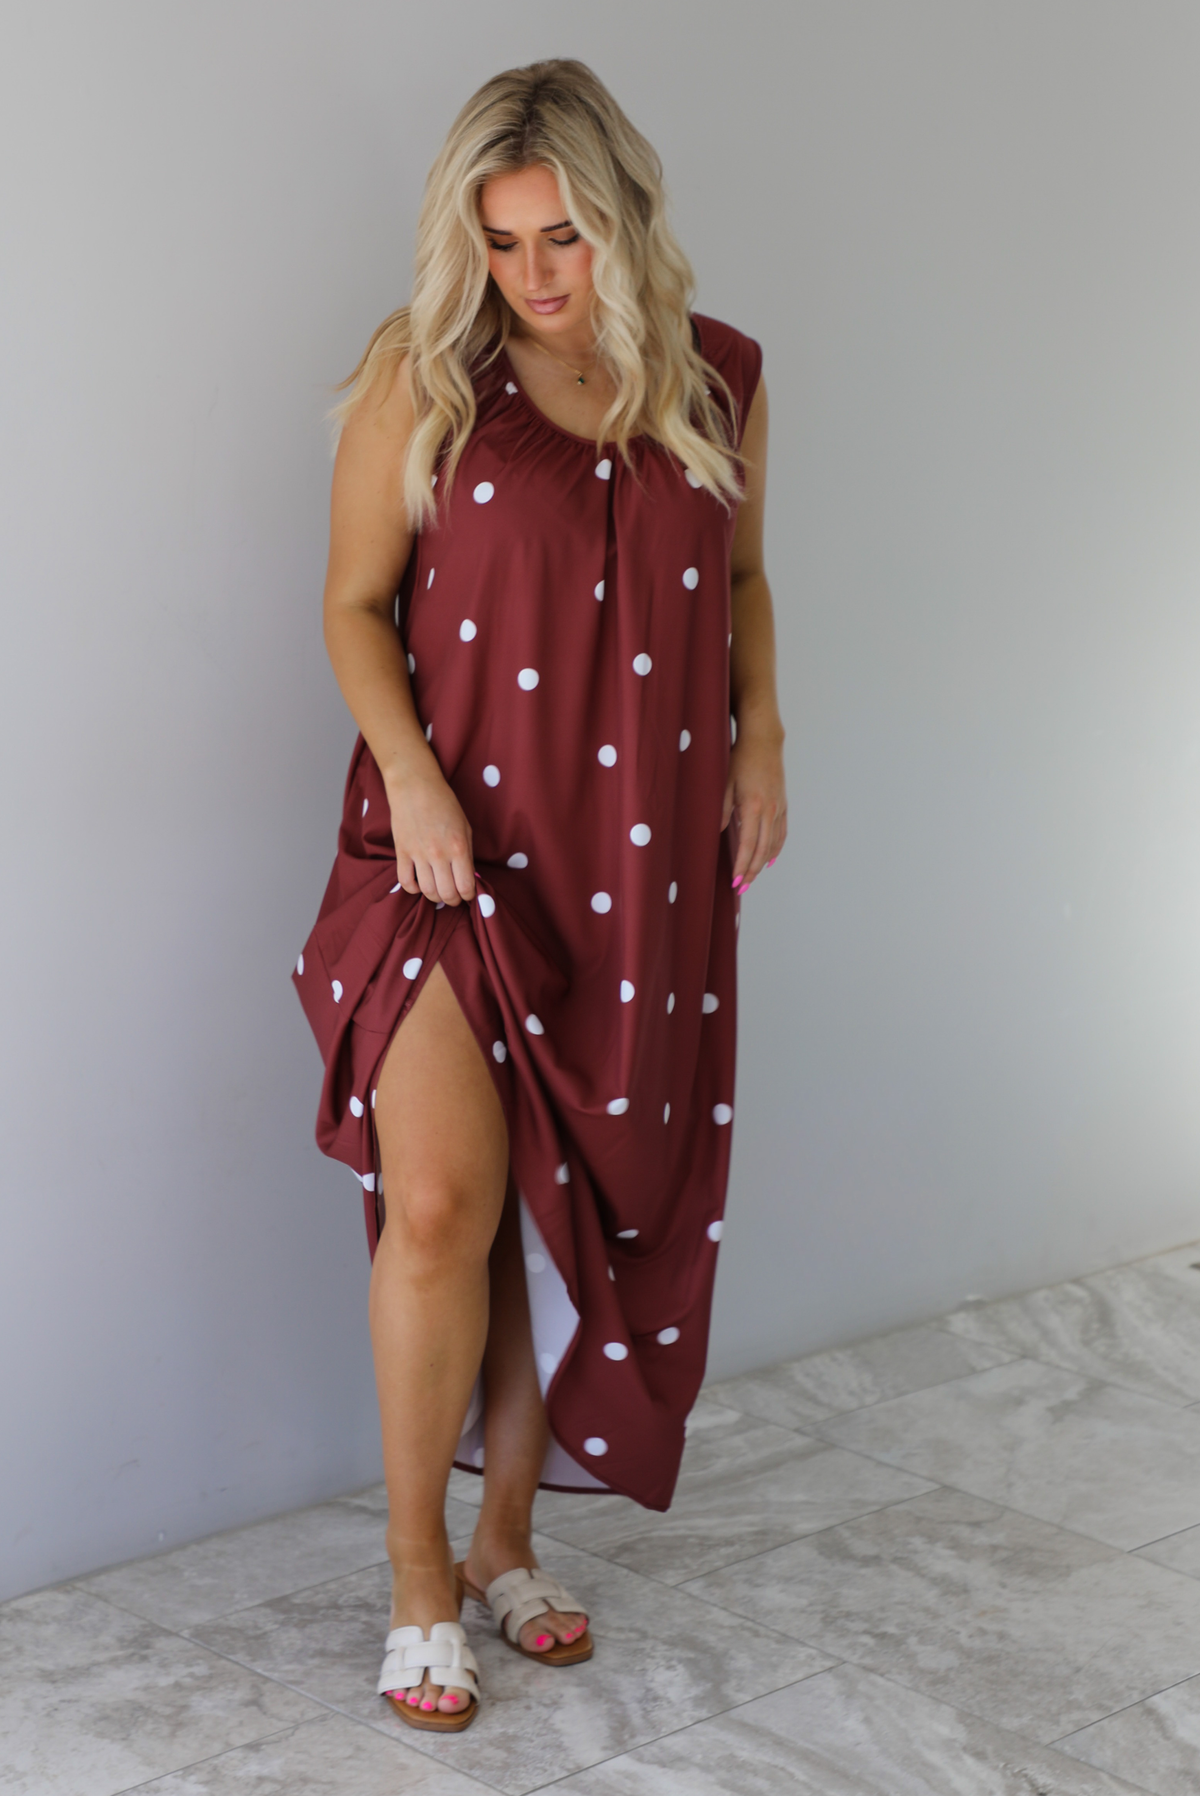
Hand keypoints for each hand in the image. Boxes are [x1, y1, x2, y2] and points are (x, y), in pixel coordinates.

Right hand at [386, 763, 476, 904]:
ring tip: (439, 891)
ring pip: (427, 891)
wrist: (415, 786)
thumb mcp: (465, 827)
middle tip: (454, 896)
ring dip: (435, 897)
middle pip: (446, 894)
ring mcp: (418, 854)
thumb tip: (469, 878)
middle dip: (453, 900)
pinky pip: (405, 882)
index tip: (468, 894)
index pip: (466, 887)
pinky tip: (420, 884)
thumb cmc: (444, 805)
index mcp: (459, 847)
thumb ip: (468, 855)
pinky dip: (413, 889)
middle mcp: (438, 854)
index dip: (468, 896)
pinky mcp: (401, 852)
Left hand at [721, 728, 786, 892]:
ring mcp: (778, 808)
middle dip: (751, 871)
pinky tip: (768, 859)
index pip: (748, 845)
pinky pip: (781, 833)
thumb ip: (720, 810)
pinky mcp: (782, 805)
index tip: (736, 881)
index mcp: (753, 806)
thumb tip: (716, 833)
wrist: (764, 741)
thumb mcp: (724, 783)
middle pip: (762, 850)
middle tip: (742, 888)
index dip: (742, 866)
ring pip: (773, 844)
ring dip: (762, 864)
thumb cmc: (740, 759)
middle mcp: (769, 810)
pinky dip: (775, 849)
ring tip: (752, 878)